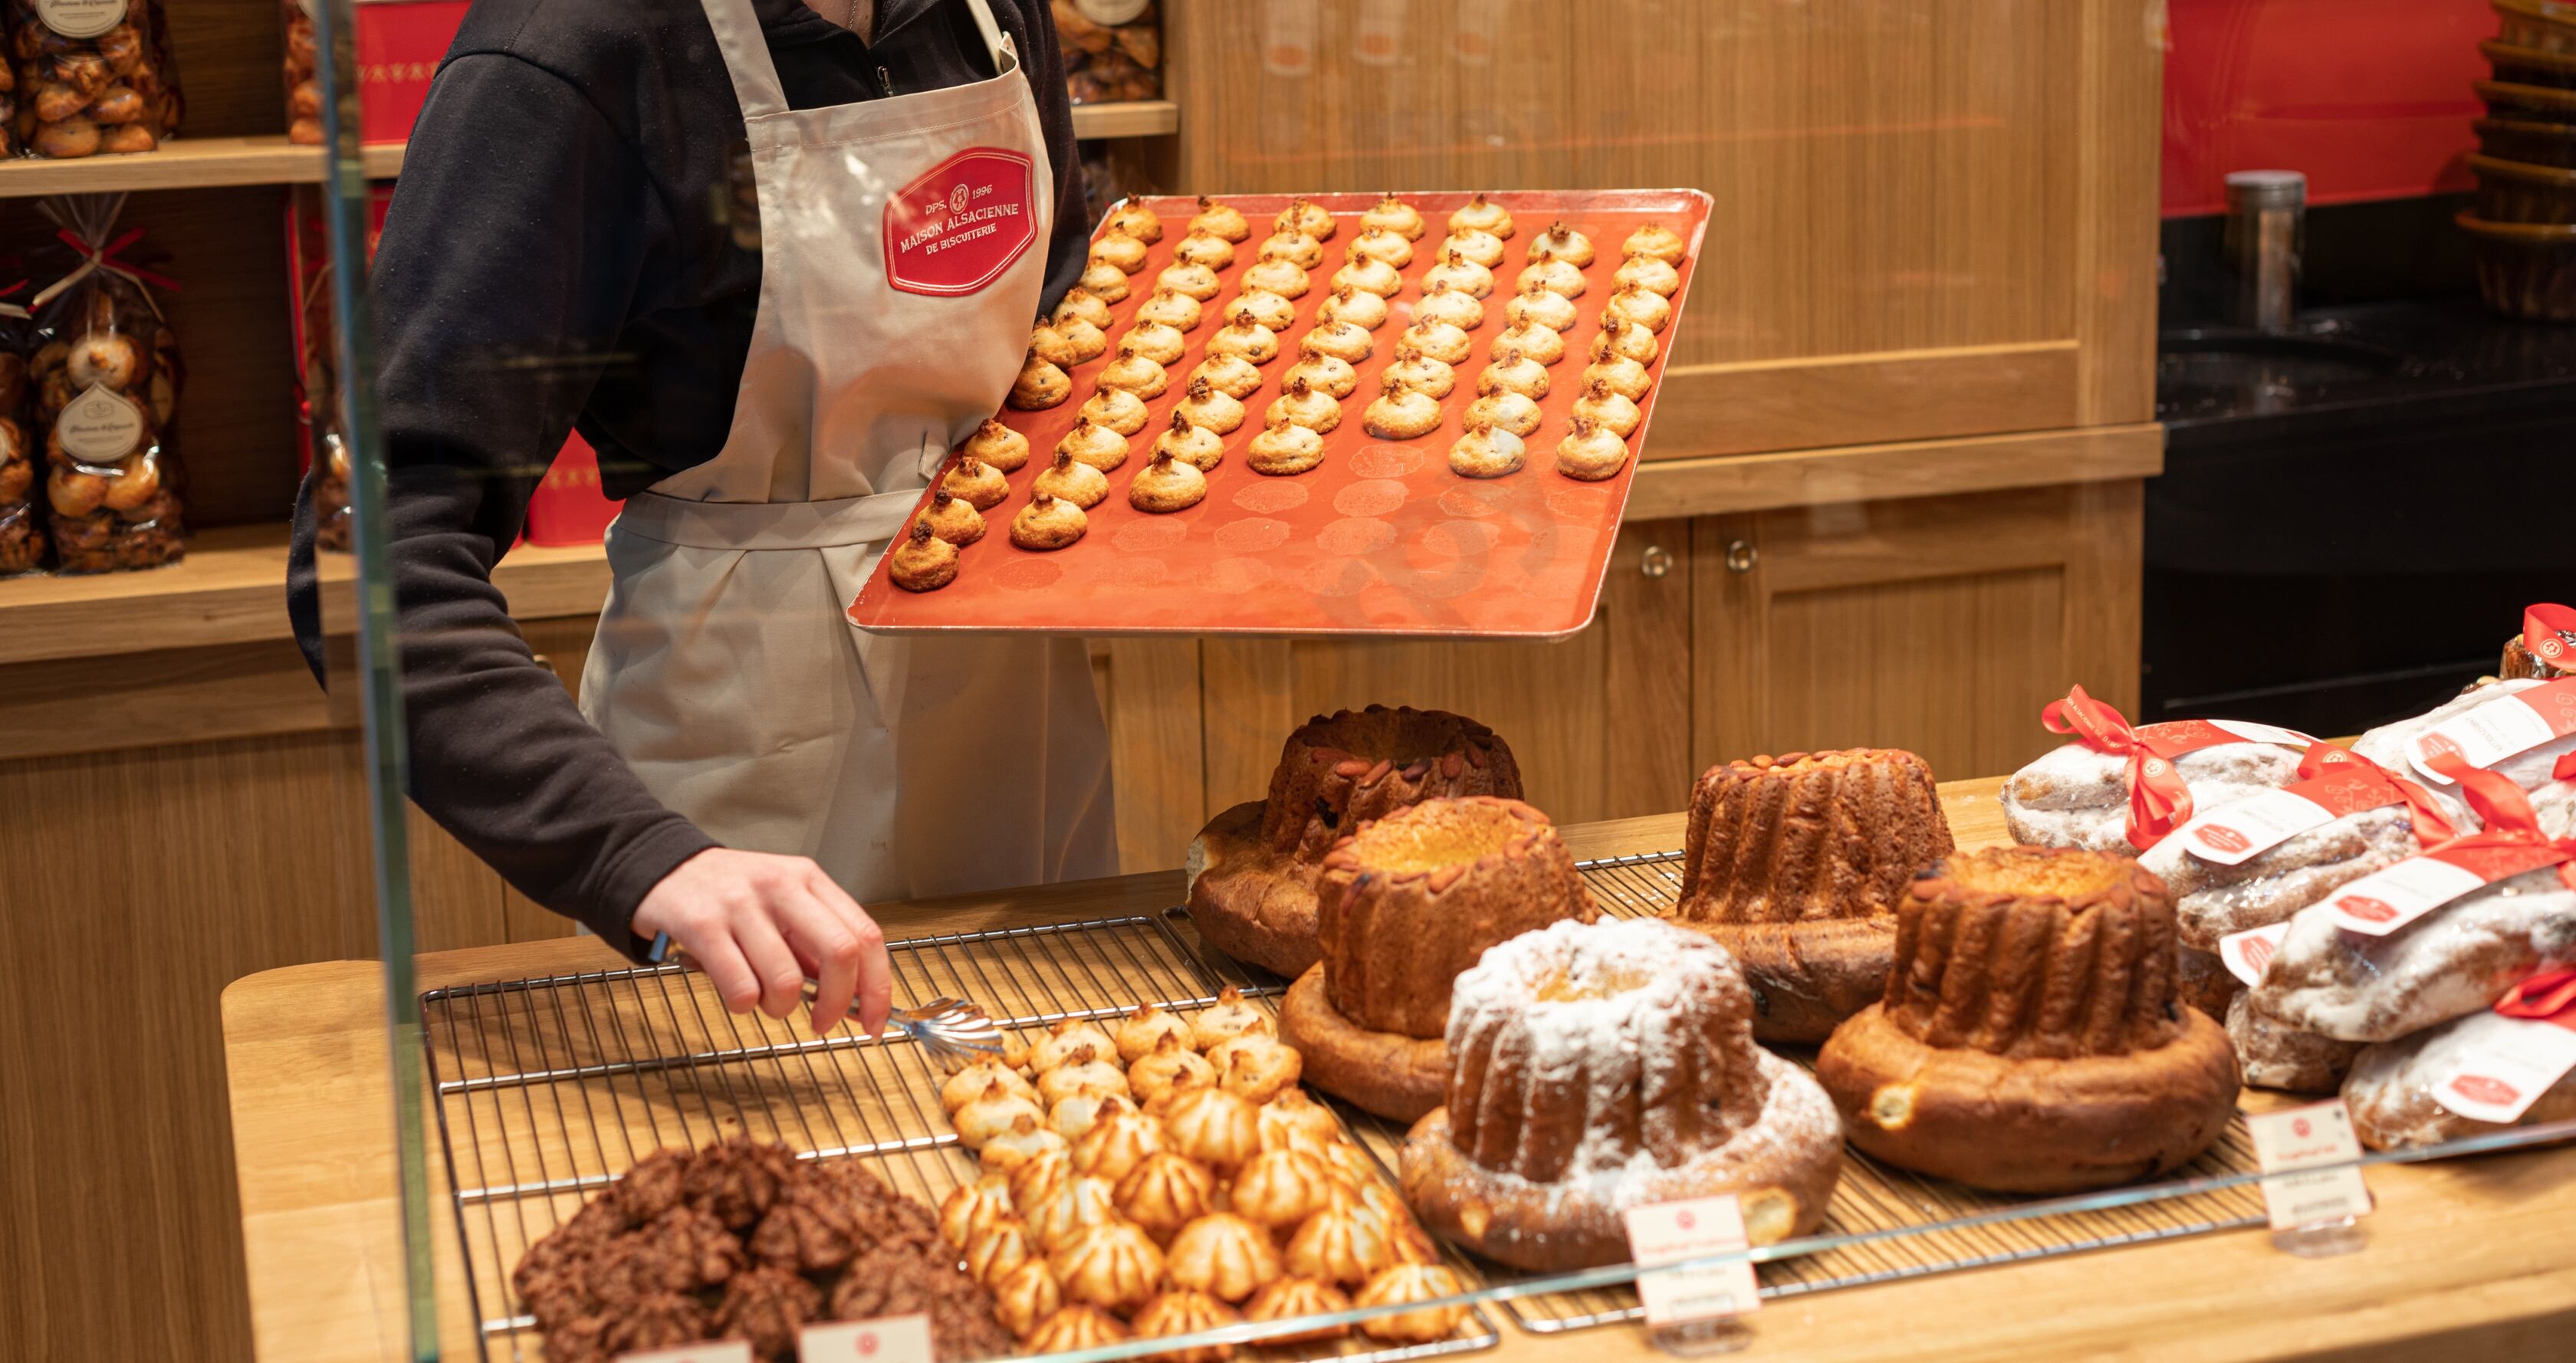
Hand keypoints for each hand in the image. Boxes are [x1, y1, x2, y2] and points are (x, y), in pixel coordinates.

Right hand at [632, 848, 889, 1036]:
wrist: (662, 867)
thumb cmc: (730, 895)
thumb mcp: (783, 904)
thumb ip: (816, 945)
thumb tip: (855, 999)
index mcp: (810, 879)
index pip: (865, 935)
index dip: (878, 986)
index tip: (874, 1020)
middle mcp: (781, 886)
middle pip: (839, 954)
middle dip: (838, 1003)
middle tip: (822, 1023)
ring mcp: (742, 904)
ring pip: (786, 981)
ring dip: (780, 1008)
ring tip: (765, 999)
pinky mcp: (703, 925)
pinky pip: (741, 988)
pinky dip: (744, 1006)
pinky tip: (736, 992)